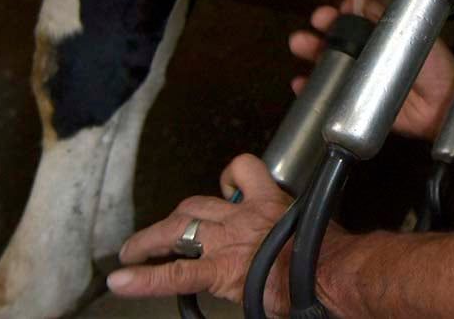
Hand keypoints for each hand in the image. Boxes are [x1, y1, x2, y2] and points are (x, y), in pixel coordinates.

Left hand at [107, 154, 349, 316]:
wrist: (331, 271)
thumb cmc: (329, 255)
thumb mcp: (313, 227)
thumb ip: (292, 228)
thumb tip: (291, 244)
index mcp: (269, 200)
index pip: (242, 172)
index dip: (227, 181)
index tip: (224, 192)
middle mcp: (242, 215)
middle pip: (195, 204)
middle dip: (172, 218)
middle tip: (157, 235)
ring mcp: (227, 241)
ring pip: (178, 228)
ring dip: (148, 241)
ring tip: (131, 253)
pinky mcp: (219, 269)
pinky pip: (176, 273)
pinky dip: (145, 278)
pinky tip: (122, 281)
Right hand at [288, 0, 453, 141]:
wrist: (443, 105)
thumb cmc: (435, 67)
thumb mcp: (416, 34)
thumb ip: (393, 18)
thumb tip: (366, 1)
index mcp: (385, 35)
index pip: (359, 18)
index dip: (344, 11)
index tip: (337, 6)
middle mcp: (370, 54)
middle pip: (339, 38)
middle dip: (323, 29)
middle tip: (314, 22)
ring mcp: (361, 78)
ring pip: (330, 62)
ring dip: (311, 53)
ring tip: (299, 44)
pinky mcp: (356, 102)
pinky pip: (330, 94)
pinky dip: (311, 88)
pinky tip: (299, 83)